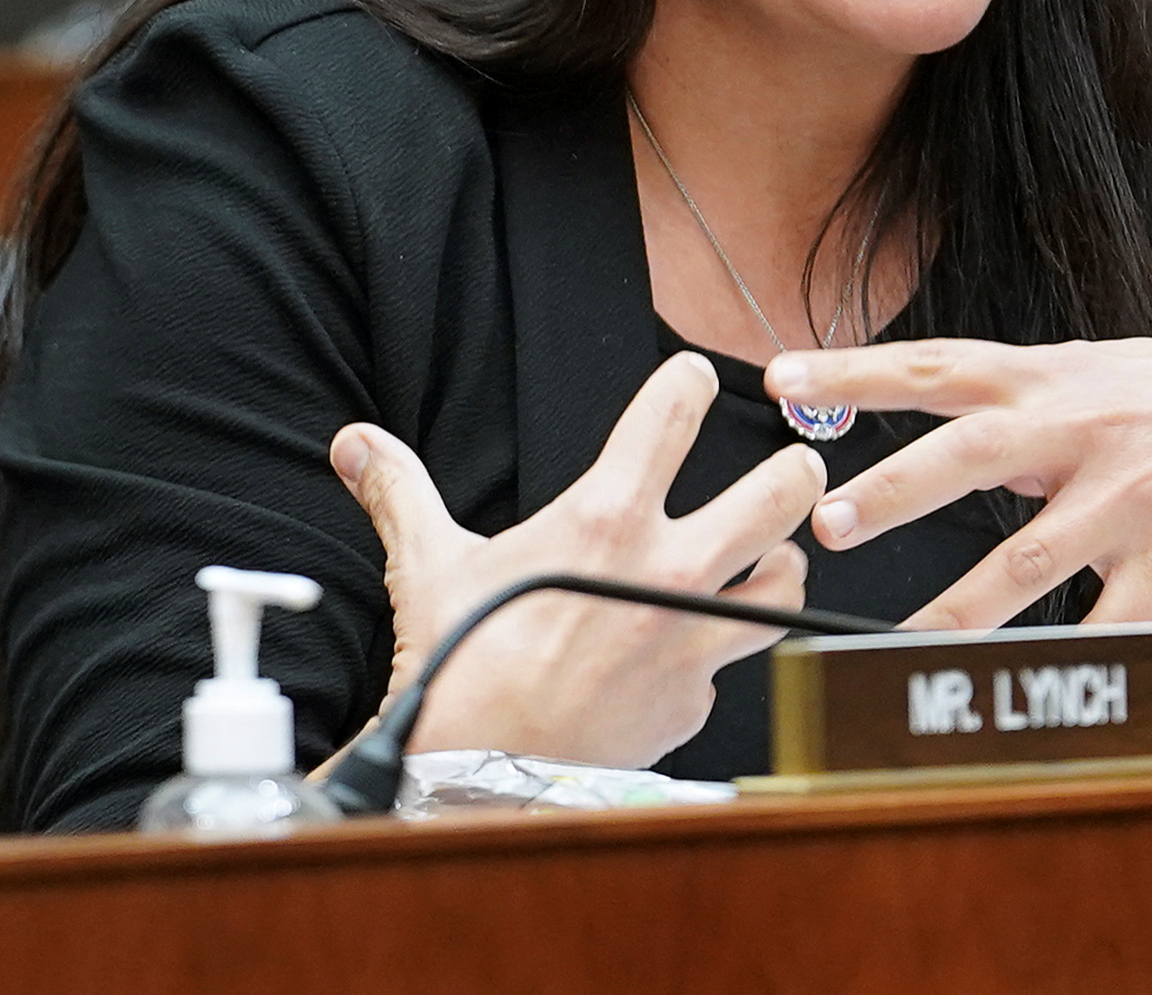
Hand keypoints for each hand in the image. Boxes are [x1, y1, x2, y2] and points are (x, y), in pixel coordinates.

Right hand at [330, 350, 825, 765]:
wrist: (475, 774)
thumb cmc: (457, 662)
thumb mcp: (429, 564)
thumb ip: (401, 491)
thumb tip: (354, 443)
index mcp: (606, 519)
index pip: (672, 414)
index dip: (687, 382)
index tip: (691, 378)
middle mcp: (666, 571)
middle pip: (780, 495)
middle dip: (797, 471)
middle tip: (796, 464)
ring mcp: (690, 640)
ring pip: (786, 583)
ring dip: (782, 565)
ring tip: (769, 556)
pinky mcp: (694, 700)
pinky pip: (732, 665)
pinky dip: (720, 653)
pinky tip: (694, 651)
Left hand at [766, 337, 1151, 630]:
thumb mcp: (1108, 375)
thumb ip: (1028, 402)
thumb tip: (946, 426)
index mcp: (1054, 379)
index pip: (935, 366)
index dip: (854, 372)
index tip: (779, 378)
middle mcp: (1084, 428)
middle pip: (969, 455)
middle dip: (894, 490)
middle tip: (828, 522)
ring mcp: (1131, 494)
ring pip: (1028, 559)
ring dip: (960, 606)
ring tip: (901, 640)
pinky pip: (1111, 622)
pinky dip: (1074, 661)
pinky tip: (1032, 692)